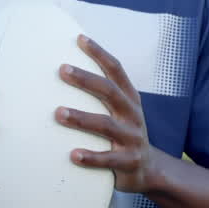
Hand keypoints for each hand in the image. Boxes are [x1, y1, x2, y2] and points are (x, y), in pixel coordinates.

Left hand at [56, 35, 156, 193]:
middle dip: (86, 79)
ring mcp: (132, 138)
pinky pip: (109, 159)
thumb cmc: (124, 134)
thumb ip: (102, 95)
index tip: (80, 39)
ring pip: (106, 125)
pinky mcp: (129, 161)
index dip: (100, 53)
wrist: (149, 169)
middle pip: (109, 92)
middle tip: (62, 70)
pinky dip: (91, 157)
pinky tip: (73, 155)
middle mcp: (132, 114)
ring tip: (59, 112)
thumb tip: (67, 72)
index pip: (116, 70)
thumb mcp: (120, 111)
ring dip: (82, 118)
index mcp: (130, 99)